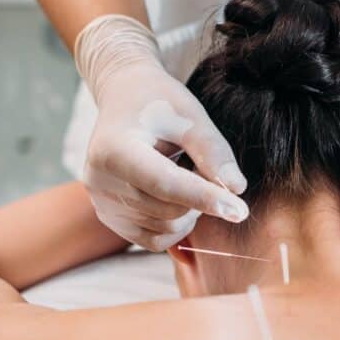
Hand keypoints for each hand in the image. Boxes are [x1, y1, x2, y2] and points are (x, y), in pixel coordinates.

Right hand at [77, 17, 247, 251]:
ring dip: (190, 211)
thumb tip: (236, 189)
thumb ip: (213, 151)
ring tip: (185, 174)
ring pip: (165, 229)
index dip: (204, 198)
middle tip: (205, 168)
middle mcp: (99, 181)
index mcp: (113, 149)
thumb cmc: (160, 102)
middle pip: (168, 211)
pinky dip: (176, 226)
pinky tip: (178, 197)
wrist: (125, 99)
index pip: (165, 183)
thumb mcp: (190, 115)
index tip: (239, 210)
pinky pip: (154, 240)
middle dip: (201, 198)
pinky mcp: (110, 218)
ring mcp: (101, 204)